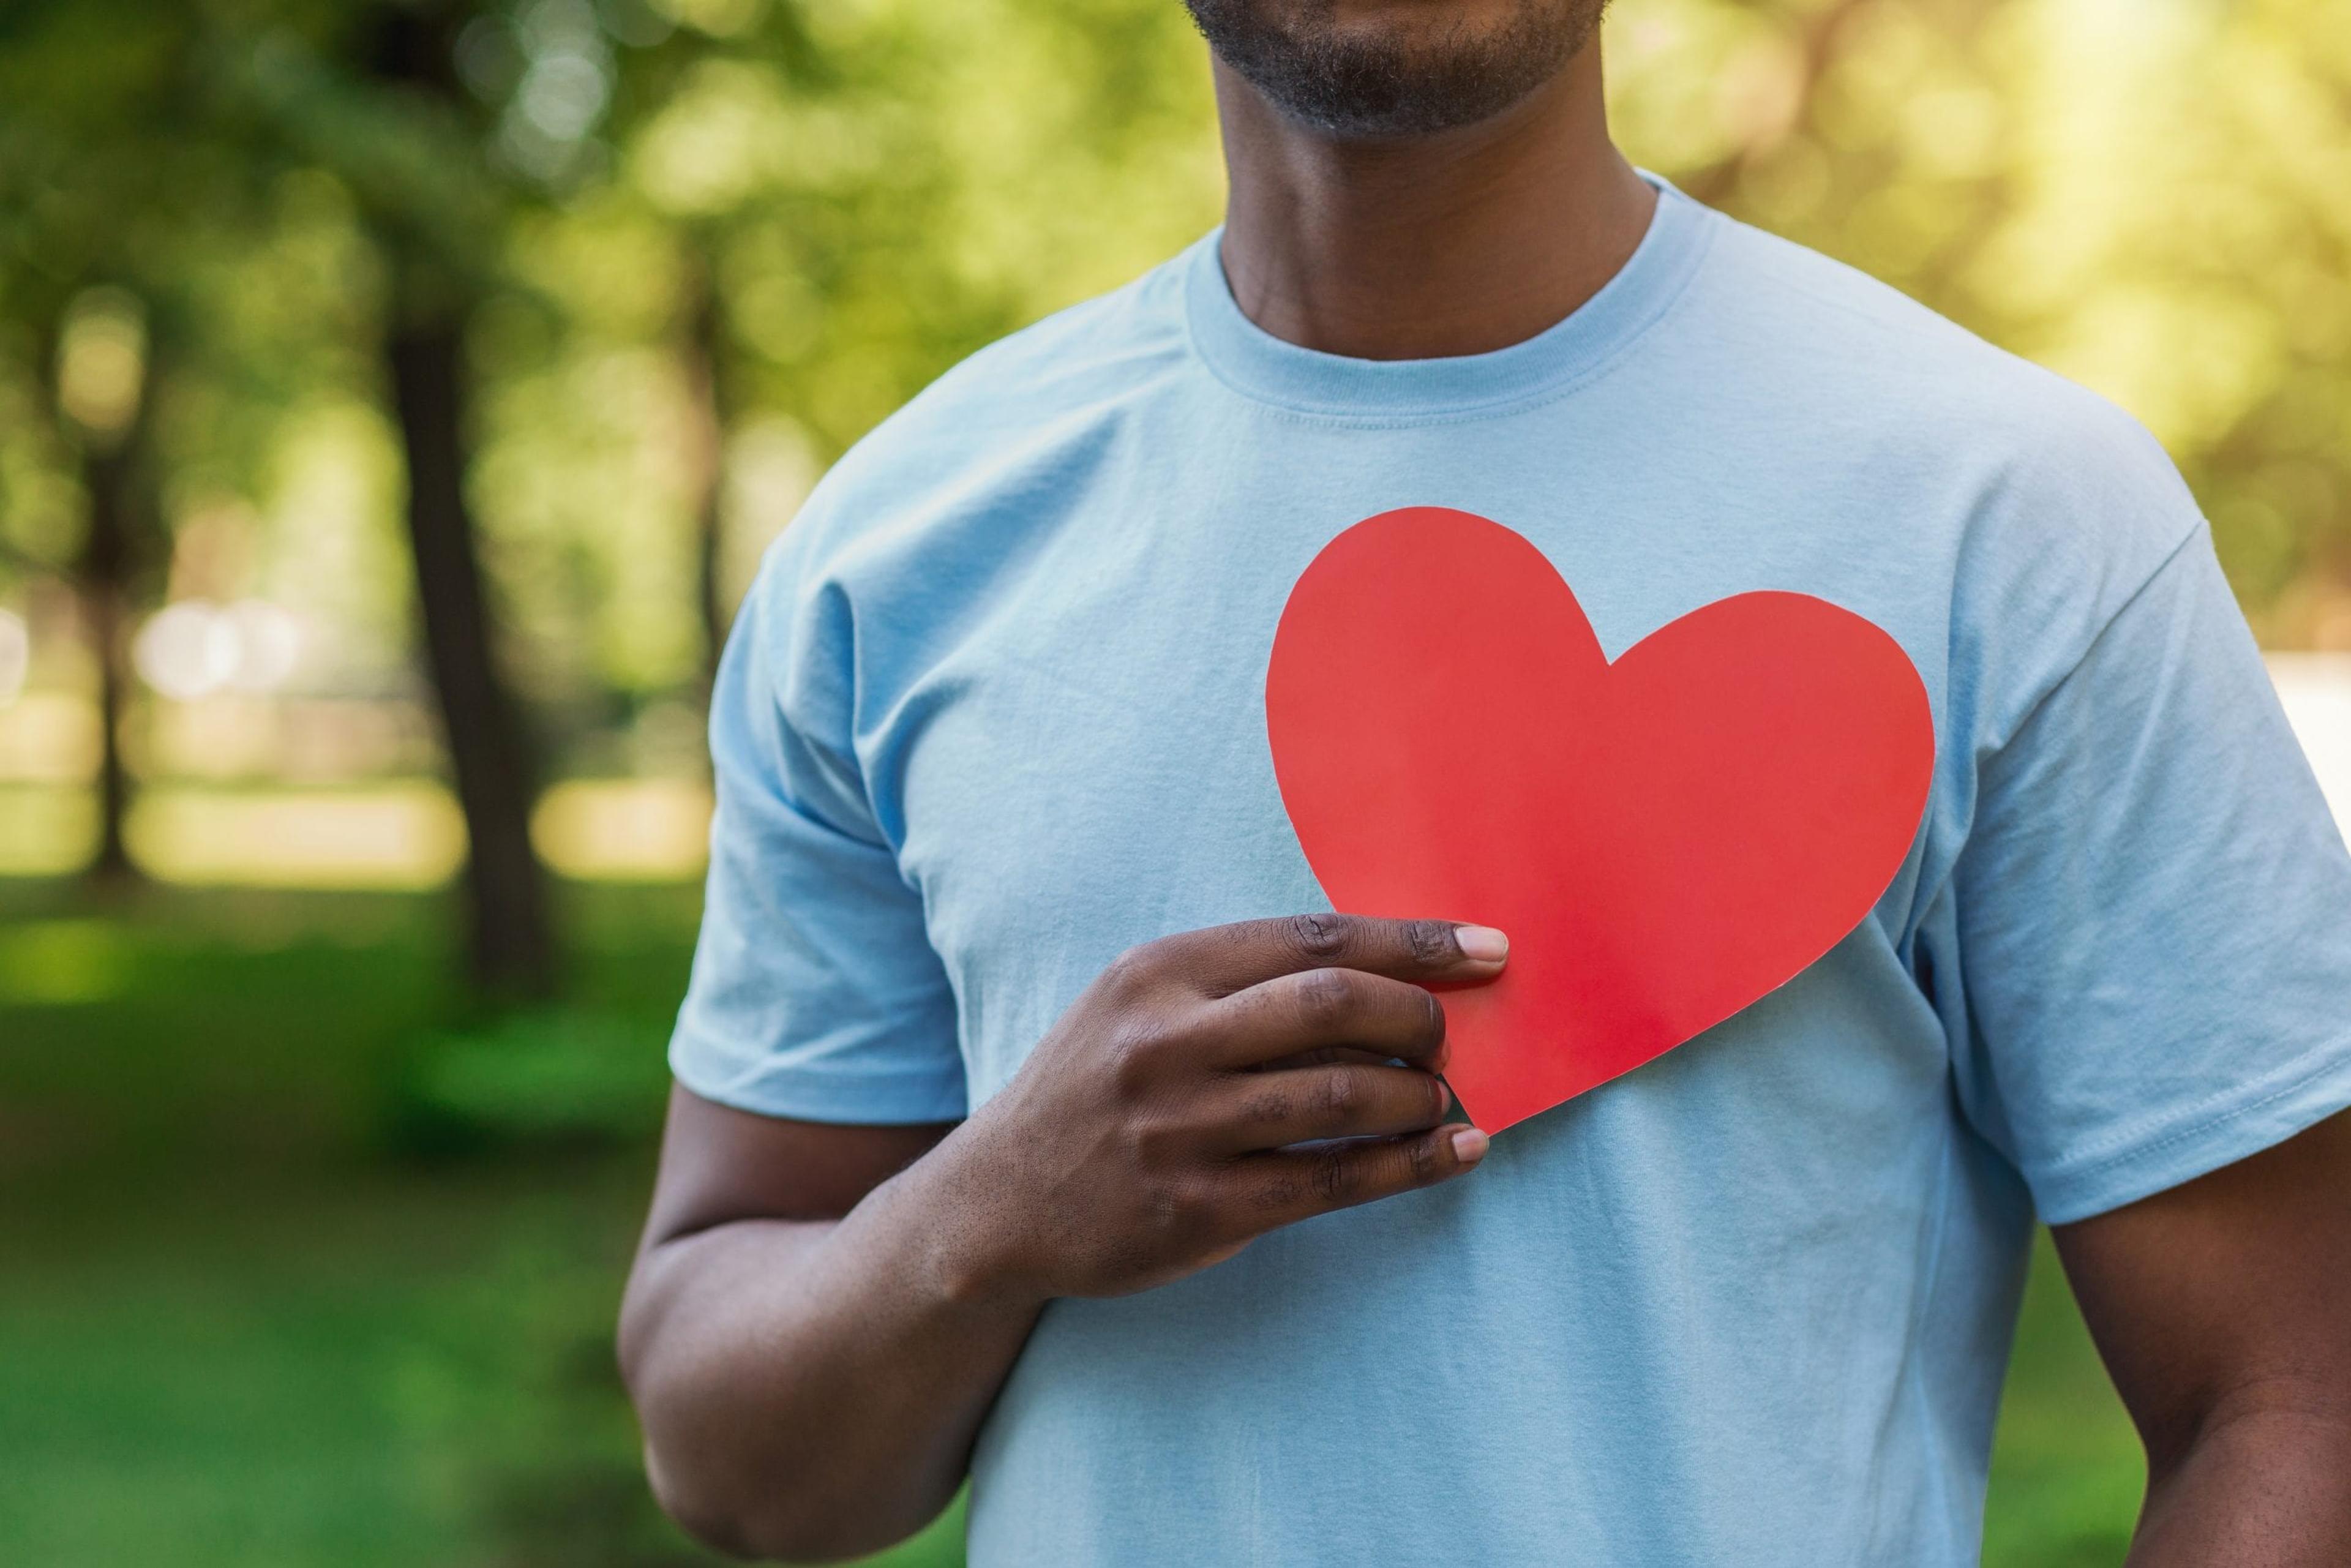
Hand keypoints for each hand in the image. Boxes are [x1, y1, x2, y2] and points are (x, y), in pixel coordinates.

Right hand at [930, 913, 1507, 1301]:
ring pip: (1342, 1096)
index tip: (1488, 950)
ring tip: (1443, 1099)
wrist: (998, 1200)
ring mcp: (1180, 1130)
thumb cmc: (1096, 1087)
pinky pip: (1332, 1181)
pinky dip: (1410, 1165)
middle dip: (1419, 1016)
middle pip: (1333, 1004)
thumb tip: (1390, 974)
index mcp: (1158, 972)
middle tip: (1449, 1038)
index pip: (1313, 938)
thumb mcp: (1140, 1005)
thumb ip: (1241, 983)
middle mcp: (1166, 1042)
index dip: (1415, 942)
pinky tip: (1455, 1154)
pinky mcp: (1197, 1209)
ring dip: (1421, 1096)